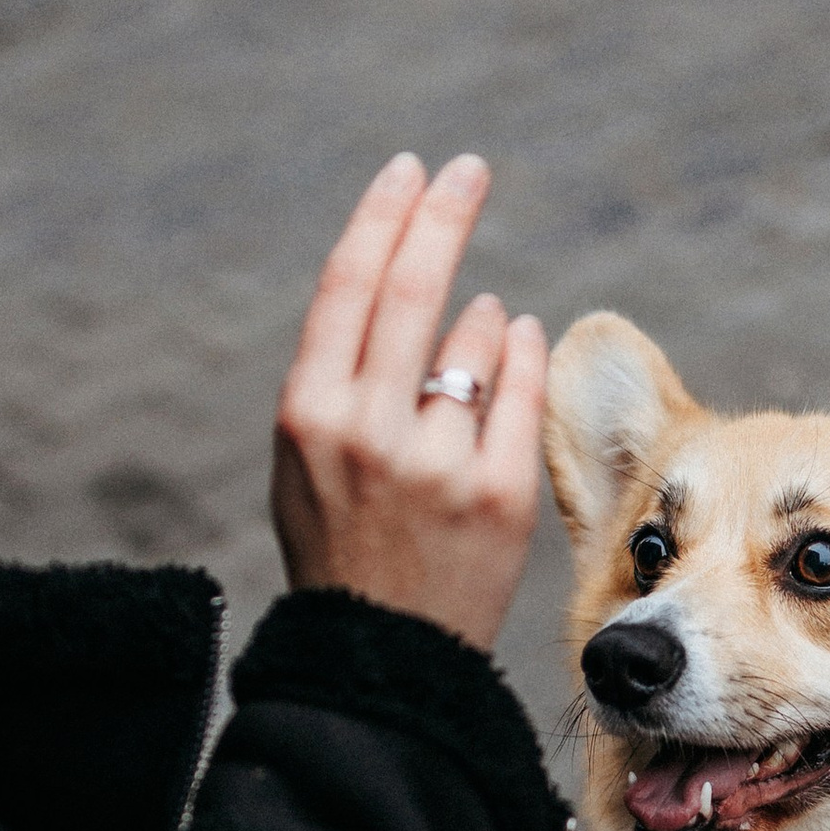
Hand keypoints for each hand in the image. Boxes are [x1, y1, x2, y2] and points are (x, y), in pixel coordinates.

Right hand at [272, 153, 547, 652]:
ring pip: (476, 340)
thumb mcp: (305, 459)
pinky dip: (525, 353)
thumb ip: (341, 376)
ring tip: (479, 333)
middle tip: (468, 171)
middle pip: (414, 290)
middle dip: (444, 215)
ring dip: (484, 320)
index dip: (383, 217)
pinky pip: (523, 390)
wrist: (381, 659)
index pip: (348, 287)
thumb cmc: (342, 547)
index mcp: (307, 415)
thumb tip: (407, 279)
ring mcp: (437, 463)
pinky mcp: (500, 494)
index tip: (410, 171)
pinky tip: (522, 341)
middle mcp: (368, 432)